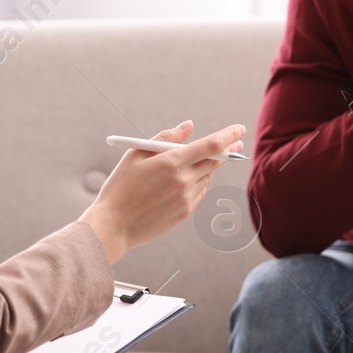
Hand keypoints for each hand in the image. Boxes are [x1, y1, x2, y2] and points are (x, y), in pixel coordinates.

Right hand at [79, 120, 246, 263]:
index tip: (240, 129)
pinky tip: (186, 182)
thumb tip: (189, 126)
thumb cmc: (120, 186)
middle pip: (215, 162)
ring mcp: (186, 199)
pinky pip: (199, 193)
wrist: (112, 226)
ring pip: (207, 177)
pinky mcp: (184, 213)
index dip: (229, 135)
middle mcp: (184, 180)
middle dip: (228, 151)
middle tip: (236, 144)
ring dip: (209, 167)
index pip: (212, 145)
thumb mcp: (136, 154)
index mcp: (172, 162)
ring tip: (199, 163)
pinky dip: (198, 183)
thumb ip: (165, 137)